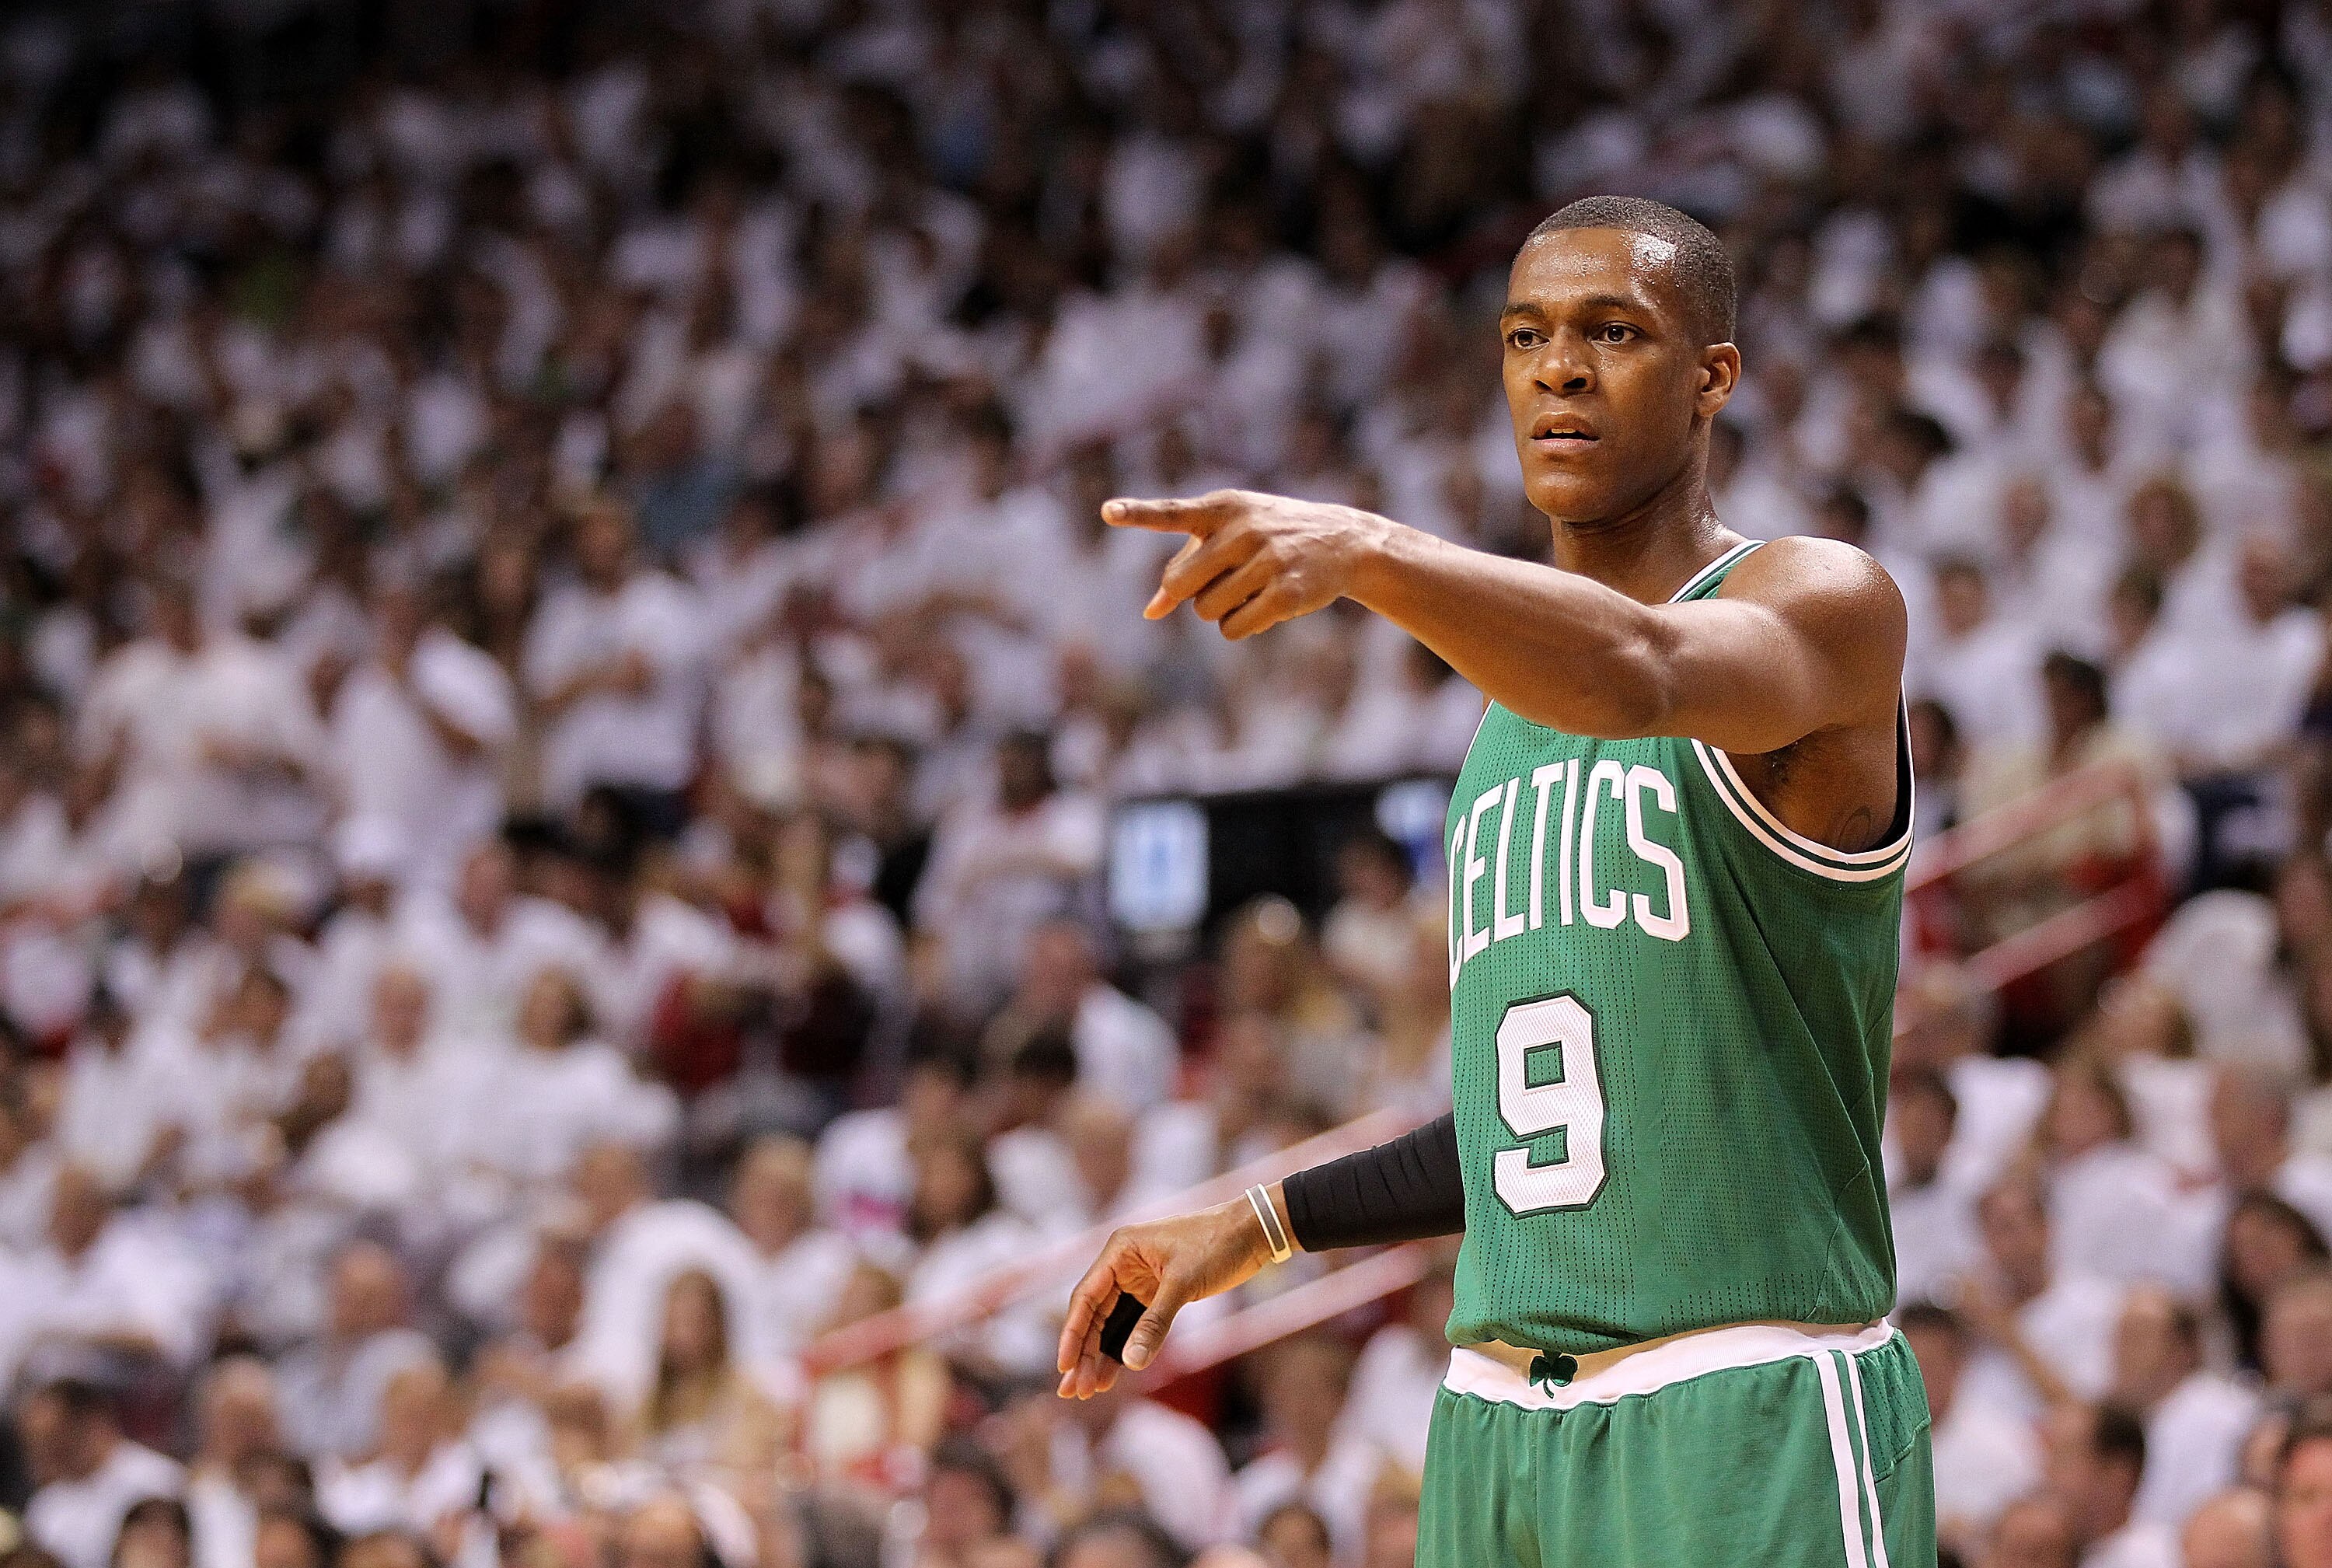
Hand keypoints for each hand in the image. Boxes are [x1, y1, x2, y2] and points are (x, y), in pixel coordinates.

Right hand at [1056, 1195, 1276, 1396]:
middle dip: (1085, 1353)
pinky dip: (1125, 1349)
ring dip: (1101, 1356)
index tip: (1064, 1366)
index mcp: (1120, 1250)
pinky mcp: (1157, 1294)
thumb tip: (1130, 1363)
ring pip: (1112, 1324)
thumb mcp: (1183, 1284)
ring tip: (1090, 1390)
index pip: (1086, 1297)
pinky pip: (1133, 1326)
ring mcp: (1139, 1280)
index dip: (1072, 1334)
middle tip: (1075, 1391)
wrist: (1254, 1231)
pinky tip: (1114, 1374)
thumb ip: (1155, 1324)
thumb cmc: (1217, 1244)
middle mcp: (1123, 1265)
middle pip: (1095, 1315)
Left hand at [1104, 490, 1394, 639]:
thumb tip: (1150, 612)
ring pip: (1206, 611)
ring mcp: (1267, 561)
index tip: (1107, 511)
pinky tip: (1265, 607)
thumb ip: (1186, 567)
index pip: (1172, 513)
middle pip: (1179, 585)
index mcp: (1223, 507)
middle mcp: (1243, 529)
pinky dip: (1241, 627)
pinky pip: (1234, 629)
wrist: (1344, 541)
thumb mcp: (1230, 537)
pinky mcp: (1286, 593)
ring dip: (1220, 610)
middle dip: (1190, 594)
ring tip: (1251, 587)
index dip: (1137, 513)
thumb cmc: (1271, 537)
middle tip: (1219, 581)